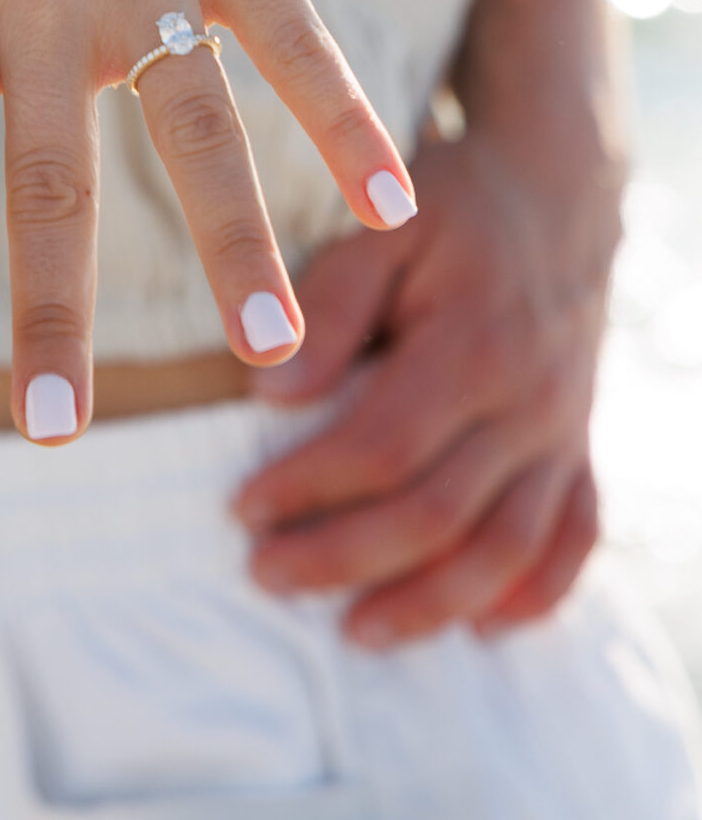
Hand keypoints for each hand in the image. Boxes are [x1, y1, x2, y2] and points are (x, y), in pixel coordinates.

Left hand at [235, 120, 617, 642]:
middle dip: (345, 559)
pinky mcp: (580, 445)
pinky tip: (482, 627)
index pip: (384, 447)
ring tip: (353, 630)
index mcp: (475, 346)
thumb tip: (267, 391)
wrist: (557, 189)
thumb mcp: (382, 224)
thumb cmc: (452, 205)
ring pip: (507, 550)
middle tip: (265, 576)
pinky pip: (575, 540)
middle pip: (438, 516)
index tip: (239, 507)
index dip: (307, 486)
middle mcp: (529, 404)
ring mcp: (563, 433)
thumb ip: (328, 304)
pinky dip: (536, 596)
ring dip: (430, 605)